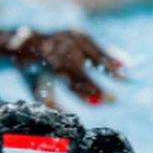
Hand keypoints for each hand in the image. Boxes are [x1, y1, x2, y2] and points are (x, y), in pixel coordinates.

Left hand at [9, 29, 123, 104]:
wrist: (26, 41)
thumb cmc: (32, 72)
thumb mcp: (37, 88)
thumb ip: (52, 104)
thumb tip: (70, 118)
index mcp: (49, 64)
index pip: (69, 80)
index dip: (85, 92)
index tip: (98, 103)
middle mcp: (60, 48)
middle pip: (82, 70)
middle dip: (98, 86)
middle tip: (114, 100)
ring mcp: (71, 39)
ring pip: (93, 54)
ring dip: (110, 67)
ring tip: (126, 79)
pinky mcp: (79, 34)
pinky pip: (97, 47)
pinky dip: (111, 55)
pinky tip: (125, 64)